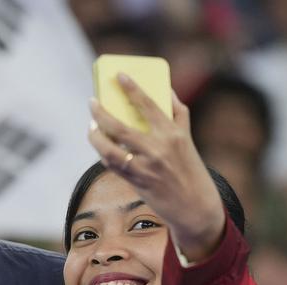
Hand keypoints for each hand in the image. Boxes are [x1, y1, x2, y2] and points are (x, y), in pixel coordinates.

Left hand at [87, 76, 225, 258]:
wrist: (195, 207)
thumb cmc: (190, 169)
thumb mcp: (187, 139)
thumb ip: (177, 113)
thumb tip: (166, 89)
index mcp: (173, 133)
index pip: (149, 104)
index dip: (132, 88)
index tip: (119, 76)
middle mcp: (159, 148)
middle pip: (121, 126)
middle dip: (101, 112)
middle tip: (92, 102)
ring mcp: (146, 166)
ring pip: (110, 148)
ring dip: (95, 135)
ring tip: (91, 126)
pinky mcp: (137, 181)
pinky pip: (113, 165)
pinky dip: (103, 153)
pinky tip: (100, 145)